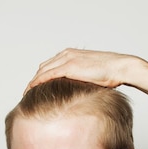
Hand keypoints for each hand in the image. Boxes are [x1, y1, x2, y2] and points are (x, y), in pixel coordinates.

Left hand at [26, 48, 147, 98]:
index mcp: (71, 54)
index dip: (40, 77)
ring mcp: (67, 59)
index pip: (49, 65)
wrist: (120, 67)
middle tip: (27, 93)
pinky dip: (38, 82)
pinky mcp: (69, 66)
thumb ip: (80, 80)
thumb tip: (76, 94)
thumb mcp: (91, 76)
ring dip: (32, 83)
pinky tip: (32, 90)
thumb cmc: (111, 73)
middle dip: (34, 80)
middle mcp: (66, 54)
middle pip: (43, 67)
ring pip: (42, 71)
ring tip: (27, 94)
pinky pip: (47, 75)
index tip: (35, 88)